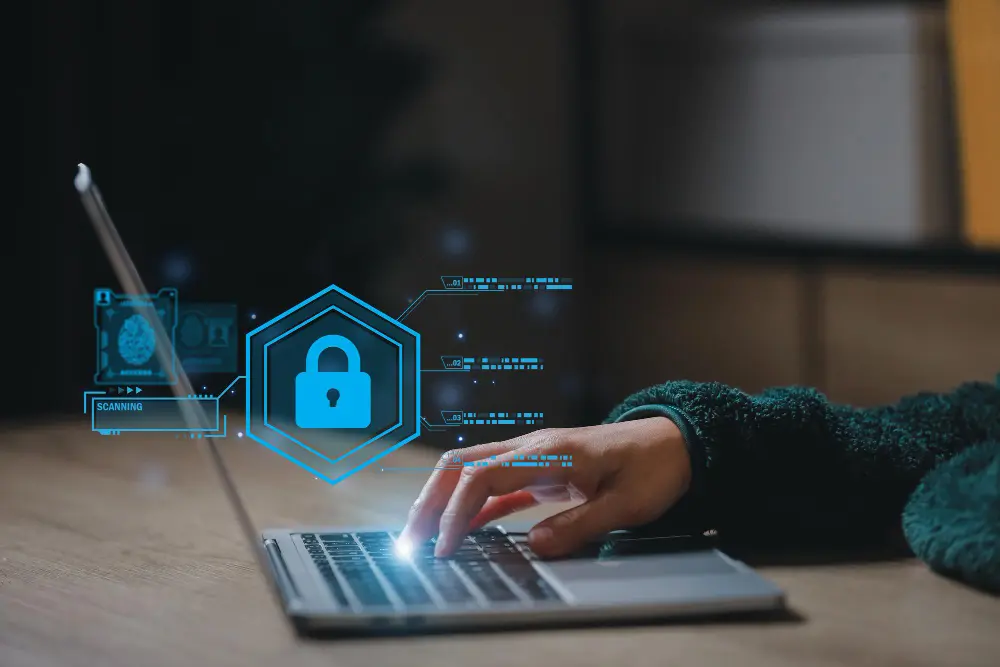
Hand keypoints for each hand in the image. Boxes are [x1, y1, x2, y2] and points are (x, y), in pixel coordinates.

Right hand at [398, 417, 692, 557]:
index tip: (446, 547)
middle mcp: (532, 448)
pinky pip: (494, 486)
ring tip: (425, 538)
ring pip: (471, 472)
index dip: (457, 511)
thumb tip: (536, 546)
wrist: (674, 442)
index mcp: (548, 452)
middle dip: (432, 501)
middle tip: (412, 540)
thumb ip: (580, 524)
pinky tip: (460, 531)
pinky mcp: (539, 471)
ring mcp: (532, 458)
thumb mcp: (626, 504)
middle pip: (462, 465)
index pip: (483, 477)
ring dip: (444, 501)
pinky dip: (472, 507)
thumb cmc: (653, 467)